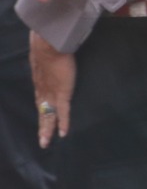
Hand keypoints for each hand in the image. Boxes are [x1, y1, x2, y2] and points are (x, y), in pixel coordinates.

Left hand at [29, 31, 73, 147]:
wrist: (48, 46)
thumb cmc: (48, 46)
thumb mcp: (45, 54)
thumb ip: (48, 57)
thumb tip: (51, 52)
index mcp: (40, 81)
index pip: (40, 99)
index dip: (41, 109)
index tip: (42, 118)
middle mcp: (43, 90)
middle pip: (42, 111)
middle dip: (41, 126)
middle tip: (41, 140)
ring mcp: (52, 93)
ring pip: (48, 115)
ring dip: (47, 129)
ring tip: (46, 142)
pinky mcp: (62, 93)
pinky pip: (63, 112)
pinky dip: (63, 123)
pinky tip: (64, 133)